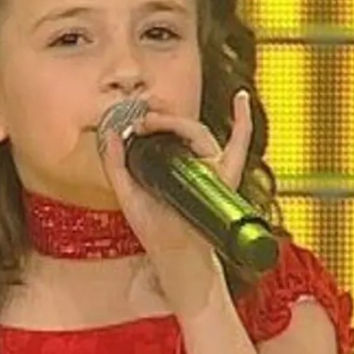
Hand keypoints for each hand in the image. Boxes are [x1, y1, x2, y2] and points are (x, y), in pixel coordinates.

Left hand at [97, 90, 252, 317]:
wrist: (173, 254)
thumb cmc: (155, 229)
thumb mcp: (127, 194)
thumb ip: (117, 165)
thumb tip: (110, 133)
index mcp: (170, 165)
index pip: (165, 132)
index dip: (151, 118)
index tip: (133, 117)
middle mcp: (192, 163)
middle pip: (181, 128)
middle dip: (161, 117)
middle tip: (141, 118)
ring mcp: (210, 167)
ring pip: (198, 134)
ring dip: (176, 122)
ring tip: (153, 120)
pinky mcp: (224, 176)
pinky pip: (240, 144)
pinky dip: (243, 121)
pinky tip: (241, 99)